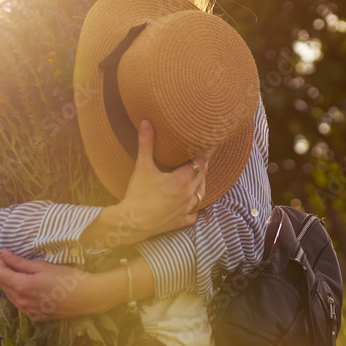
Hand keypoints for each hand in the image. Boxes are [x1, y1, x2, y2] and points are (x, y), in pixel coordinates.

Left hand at [0, 249, 119, 320]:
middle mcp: (22, 302)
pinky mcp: (36, 317)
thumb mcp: (43, 266)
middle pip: (3, 285)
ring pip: (10, 295)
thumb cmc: (68, 278)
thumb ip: (20, 262)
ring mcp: (29, 312)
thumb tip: (3, 254)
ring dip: (4, 283)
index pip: (0, 274)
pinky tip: (15, 287)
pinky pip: (19, 304)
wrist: (87, 298)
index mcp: (23, 287)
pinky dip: (14, 293)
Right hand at [117, 120, 212, 241]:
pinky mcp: (180, 221)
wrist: (133, 222)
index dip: (206, 152)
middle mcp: (188, 194)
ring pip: (201, 194)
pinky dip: (195, 208)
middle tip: (206, 156)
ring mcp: (185, 209)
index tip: (212, 144)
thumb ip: (146, 144)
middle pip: (202, 176)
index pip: (200, 162)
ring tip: (200, 176)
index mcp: (182, 179)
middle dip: (204, 165)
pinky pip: (193, 214)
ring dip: (201, 183)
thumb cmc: (138, 194)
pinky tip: (192, 205)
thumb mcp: (142, 167)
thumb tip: (146, 123)